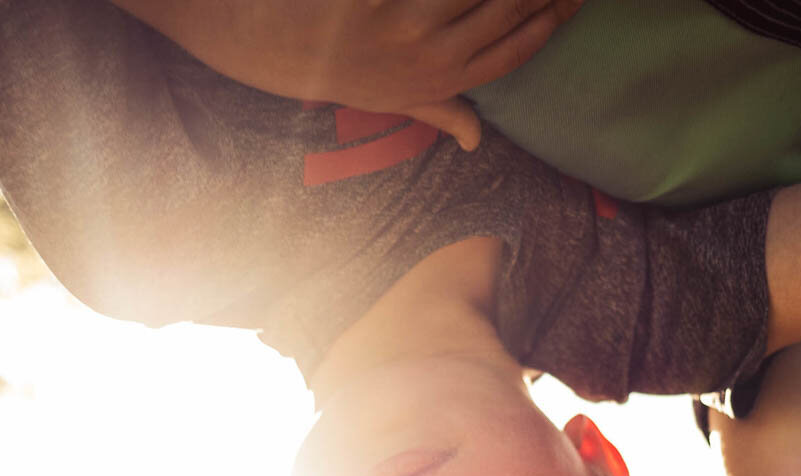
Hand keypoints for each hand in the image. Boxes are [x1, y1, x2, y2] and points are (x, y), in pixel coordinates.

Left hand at [133, 0, 584, 150]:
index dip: (549, 21)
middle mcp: (426, 57)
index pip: (512, 53)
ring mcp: (405, 21)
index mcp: (433, 84)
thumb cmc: (317, 65)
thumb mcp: (380, 97)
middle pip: (508, 12)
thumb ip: (435, 108)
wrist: (251, 35)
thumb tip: (477, 137)